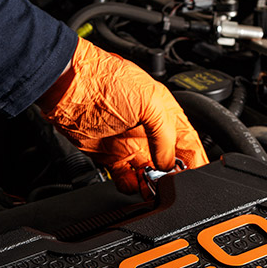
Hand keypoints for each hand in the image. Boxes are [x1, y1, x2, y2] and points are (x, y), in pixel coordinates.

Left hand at [39, 37, 207, 192]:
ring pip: (150, 173)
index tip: (197, 175)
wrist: (69, 87)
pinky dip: (132, 186)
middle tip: (172, 183)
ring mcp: (131, 144)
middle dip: (174, 176)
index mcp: (165, 114)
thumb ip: (166, 135)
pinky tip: (133, 183)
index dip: (196, 160)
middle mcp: (150, 131)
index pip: (189, 142)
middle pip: (171, 162)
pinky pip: (127, 179)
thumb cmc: (106, 80)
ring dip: (153, 184)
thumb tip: (168, 163)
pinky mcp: (112, 157)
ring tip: (152, 186)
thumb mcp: (150, 101)